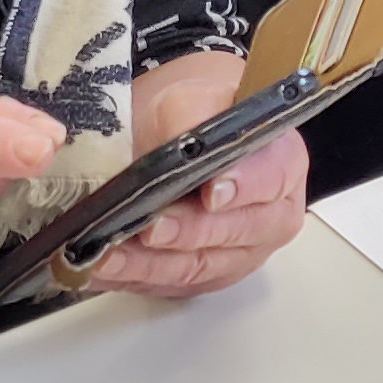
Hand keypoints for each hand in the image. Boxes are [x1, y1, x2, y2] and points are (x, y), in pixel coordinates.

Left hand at [84, 51, 308, 298]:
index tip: (211, 192)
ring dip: (148, 265)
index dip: (243, 186)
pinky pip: (168, 285)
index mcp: (282, 163)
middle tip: (150, 227)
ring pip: (197, 266)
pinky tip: (100, 270)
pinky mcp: (203, 278)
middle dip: (188, 232)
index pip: (271, 178)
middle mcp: (270, 217)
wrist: (176, 138)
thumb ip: (192, 116)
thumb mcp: (192, 98)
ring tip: (108, 254)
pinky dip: (132, 278)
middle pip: (235, 232)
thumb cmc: (194, 116)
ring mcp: (238, 254)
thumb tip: (182, 143)